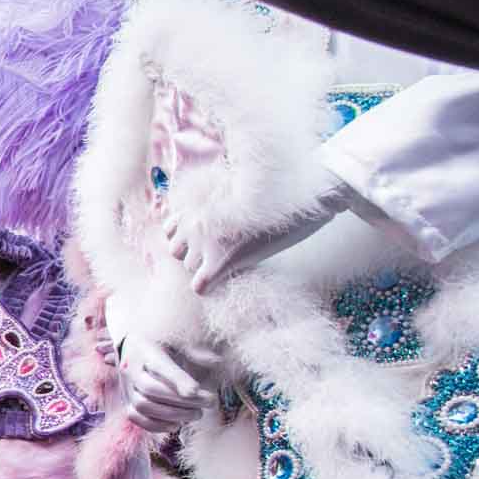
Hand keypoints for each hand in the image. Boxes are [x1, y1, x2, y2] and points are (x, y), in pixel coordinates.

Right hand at [120, 335, 223, 432]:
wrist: (132, 348)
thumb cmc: (161, 343)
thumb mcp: (178, 340)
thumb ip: (195, 351)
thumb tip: (216, 361)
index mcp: (145, 350)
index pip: (160, 366)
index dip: (178, 380)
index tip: (196, 390)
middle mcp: (131, 370)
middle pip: (150, 389)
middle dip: (181, 400)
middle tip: (208, 402)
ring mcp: (127, 387)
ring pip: (143, 405)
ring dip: (172, 414)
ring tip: (197, 414)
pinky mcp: (126, 402)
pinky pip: (136, 418)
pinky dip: (157, 425)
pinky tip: (177, 424)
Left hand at [162, 184, 355, 293]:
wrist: (308, 195)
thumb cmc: (275, 193)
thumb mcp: (236, 193)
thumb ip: (211, 209)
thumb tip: (192, 226)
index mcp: (197, 204)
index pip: (170, 230)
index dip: (189, 237)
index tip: (211, 234)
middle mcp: (195, 223)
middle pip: (177, 252)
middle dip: (196, 253)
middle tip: (226, 247)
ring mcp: (207, 242)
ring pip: (189, 268)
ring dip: (205, 266)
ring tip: (234, 255)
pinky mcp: (223, 260)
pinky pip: (200, 286)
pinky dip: (208, 286)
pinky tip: (227, 274)